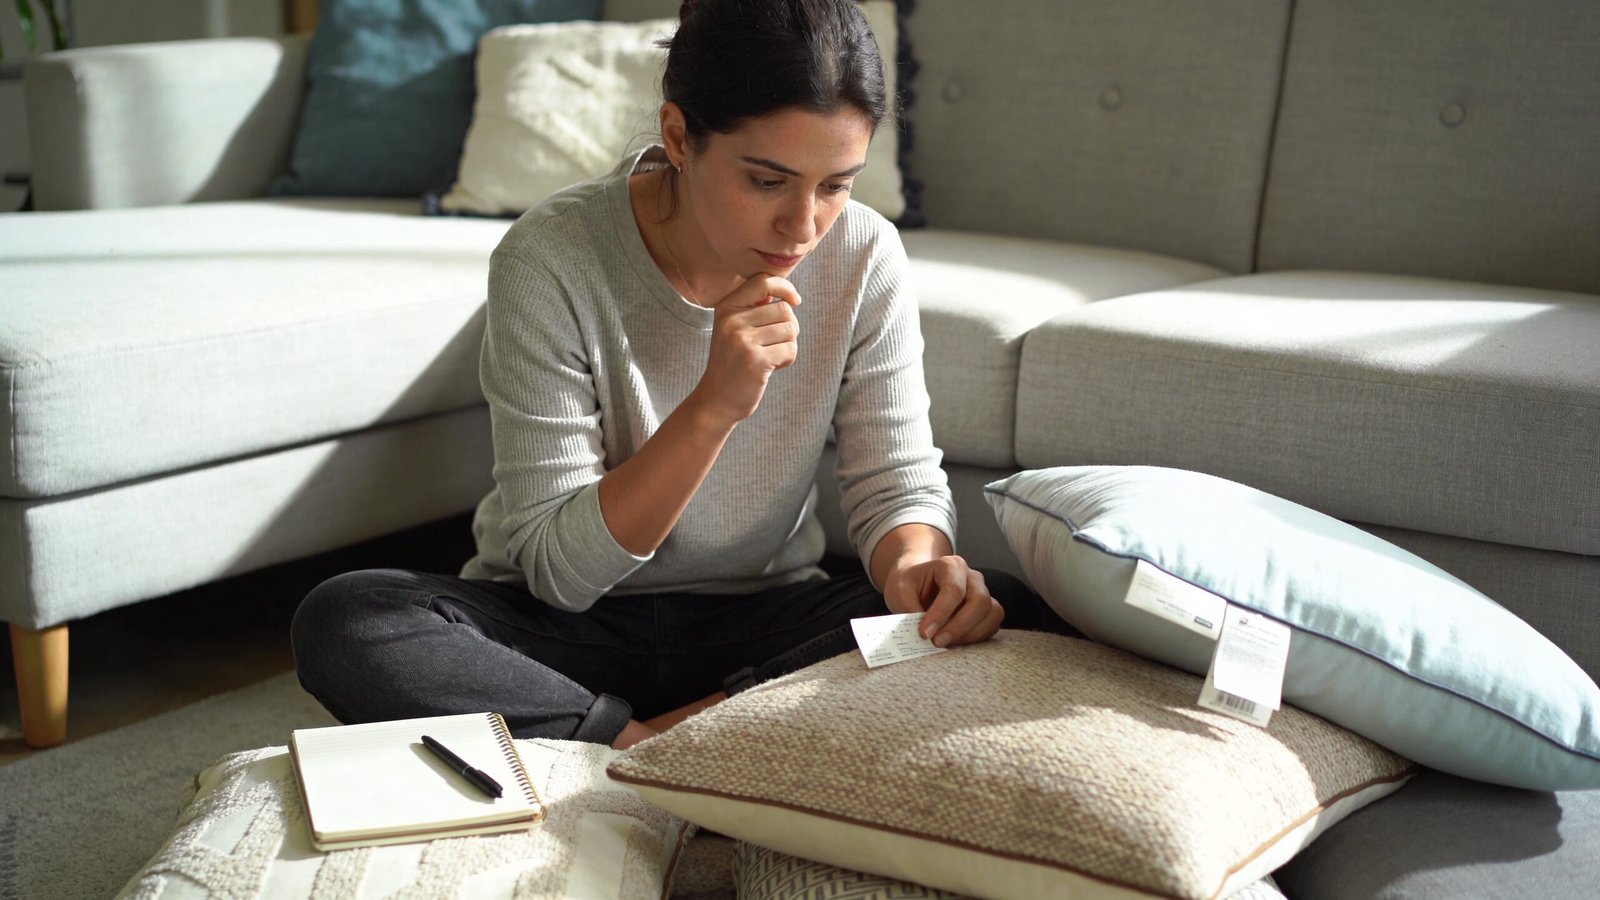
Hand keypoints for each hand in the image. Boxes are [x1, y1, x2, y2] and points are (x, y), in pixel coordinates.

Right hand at [687, 275, 800, 426]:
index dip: (785, 287)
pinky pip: (790, 349)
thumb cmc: (732, 362)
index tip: (794, 301)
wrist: (716, 400)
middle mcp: (732, 320)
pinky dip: (787, 359)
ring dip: (788, 344)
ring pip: (790, 329)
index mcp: (726, 307)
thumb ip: (754, 307)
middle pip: (784, 309)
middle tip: (775, 343)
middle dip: (789, 327)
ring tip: (771, 356)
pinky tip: (772, 368)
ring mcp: (742, 341)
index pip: (763, 281)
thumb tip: (783, 290)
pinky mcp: (755, 361)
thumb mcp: (734, 329)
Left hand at [882, 555, 1004, 647]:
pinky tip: (956, 642)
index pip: (954, 590)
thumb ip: (909, 609)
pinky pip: (992, 624)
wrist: (917, 582)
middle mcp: (972, 577)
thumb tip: (924, 633)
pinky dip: (977, 637)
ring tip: (946, 643)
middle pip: (979, 601)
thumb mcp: (899, 590)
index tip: (925, 633)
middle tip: (937, 642)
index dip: (941, 614)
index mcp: (951, 565)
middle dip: (959, 626)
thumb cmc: (909, 584)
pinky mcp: (986, 610)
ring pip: (991, 613)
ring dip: (970, 634)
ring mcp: (982, 593)